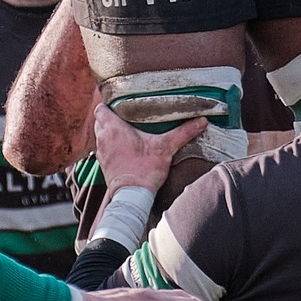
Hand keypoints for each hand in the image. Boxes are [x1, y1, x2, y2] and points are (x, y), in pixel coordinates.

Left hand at [91, 105, 205, 193]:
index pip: (100, 108)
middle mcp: (103, 138)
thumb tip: (201, 121)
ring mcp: (102, 153)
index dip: (108, 105)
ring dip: (109, 133)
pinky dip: (110, 147)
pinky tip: (124, 150)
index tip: (119, 104)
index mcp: (113, 128)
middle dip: (110, 118)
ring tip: (124, 132)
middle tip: (125, 117)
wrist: (132, 196)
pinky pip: (103, 150)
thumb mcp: (165, 148)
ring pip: (100, 135)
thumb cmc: (144, 170)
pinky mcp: (104, 165)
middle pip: (99, 120)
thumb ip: (182, 133)